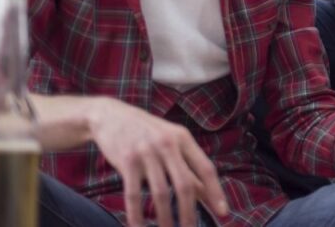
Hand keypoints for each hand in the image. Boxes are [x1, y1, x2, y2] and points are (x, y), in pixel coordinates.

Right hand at [88, 98, 227, 226]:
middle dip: (189, 213)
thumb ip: (188, 165)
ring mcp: (146, 152)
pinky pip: (133, 195)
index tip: (223, 214)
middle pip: (185, 185)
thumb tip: (206, 194)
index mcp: (183, 138)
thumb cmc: (147, 133)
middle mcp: (167, 144)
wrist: (111, 116)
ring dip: (165, 218)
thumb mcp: (171, 141)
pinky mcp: (127, 161)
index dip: (216, 192)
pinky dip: (137, 215)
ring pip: (161, 193)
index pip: (206, 168)